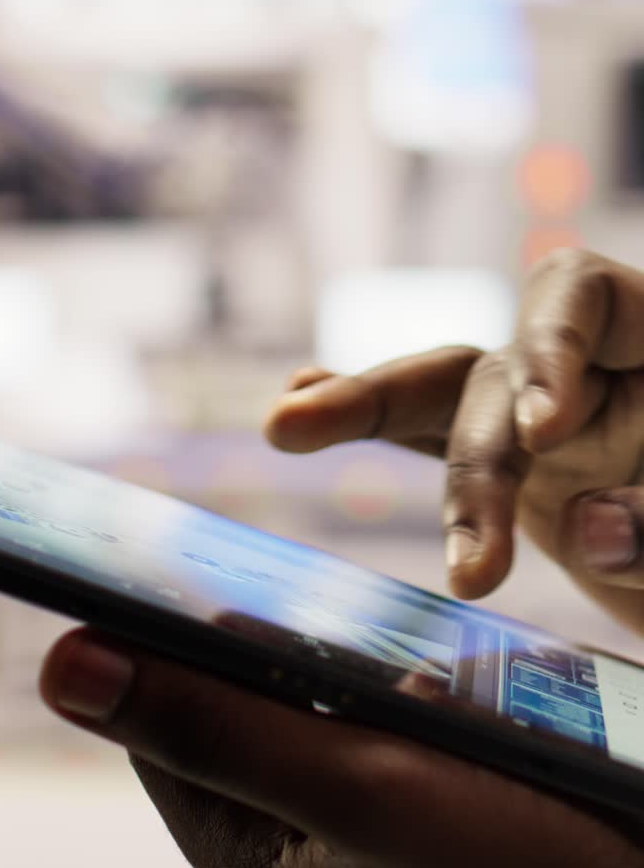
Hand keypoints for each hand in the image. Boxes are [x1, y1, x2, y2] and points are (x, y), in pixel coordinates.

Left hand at [39, 628, 643, 867]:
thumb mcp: (362, 789)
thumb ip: (220, 728)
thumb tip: (64, 667)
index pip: (164, 736)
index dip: (157, 650)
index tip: (166, 564)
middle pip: (232, 727)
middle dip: (253, 654)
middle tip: (286, 586)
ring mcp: (354, 860)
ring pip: (301, 729)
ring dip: (320, 671)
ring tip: (365, 635)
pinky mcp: (411, 837)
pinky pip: (364, 744)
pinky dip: (377, 699)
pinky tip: (420, 677)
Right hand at [265, 250, 643, 635]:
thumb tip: (584, 528)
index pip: (576, 296)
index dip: (549, 350)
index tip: (546, 431)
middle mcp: (584, 365)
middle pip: (496, 372)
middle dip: (475, 465)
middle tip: (476, 571)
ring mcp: (540, 415)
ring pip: (441, 399)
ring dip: (362, 412)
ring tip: (284, 421)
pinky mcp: (517, 465)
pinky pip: (431, 436)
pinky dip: (368, 427)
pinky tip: (294, 408)